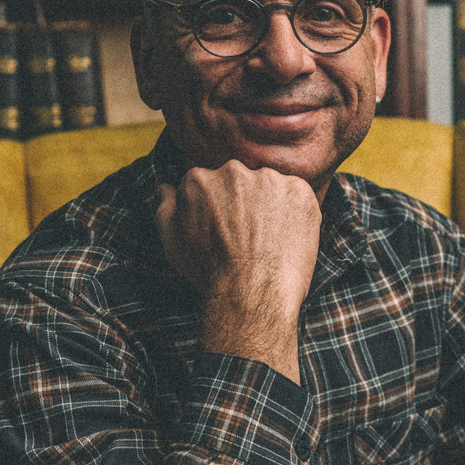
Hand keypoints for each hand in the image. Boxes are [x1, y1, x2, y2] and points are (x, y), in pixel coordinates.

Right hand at [155, 160, 321, 382]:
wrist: (251, 292)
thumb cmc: (209, 272)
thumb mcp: (173, 242)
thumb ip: (166, 208)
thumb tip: (165, 187)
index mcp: (198, 179)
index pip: (210, 184)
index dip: (218, 209)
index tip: (225, 230)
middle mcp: (233, 171)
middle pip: (240, 182)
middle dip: (244, 203)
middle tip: (249, 237)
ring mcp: (269, 179)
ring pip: (271, 187)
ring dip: (271, 206)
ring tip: (269, 241)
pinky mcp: (299, 191)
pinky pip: (299, 196)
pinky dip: (296, 213)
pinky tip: (287, 239)